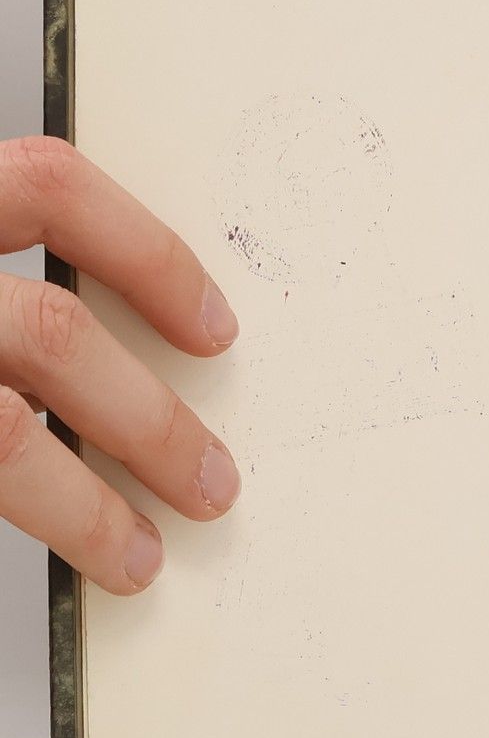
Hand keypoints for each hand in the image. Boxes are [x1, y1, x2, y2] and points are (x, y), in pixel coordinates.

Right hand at [0, 138, 239, 594]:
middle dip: (147, 419)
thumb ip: (8, 288)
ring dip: (82, 506)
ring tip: (138, 553)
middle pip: (46, 329)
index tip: (218, 329)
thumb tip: (128, 357)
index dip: (144, 252)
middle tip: (214, 481)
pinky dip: (37, 517)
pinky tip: (57, 553)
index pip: (43, 184)